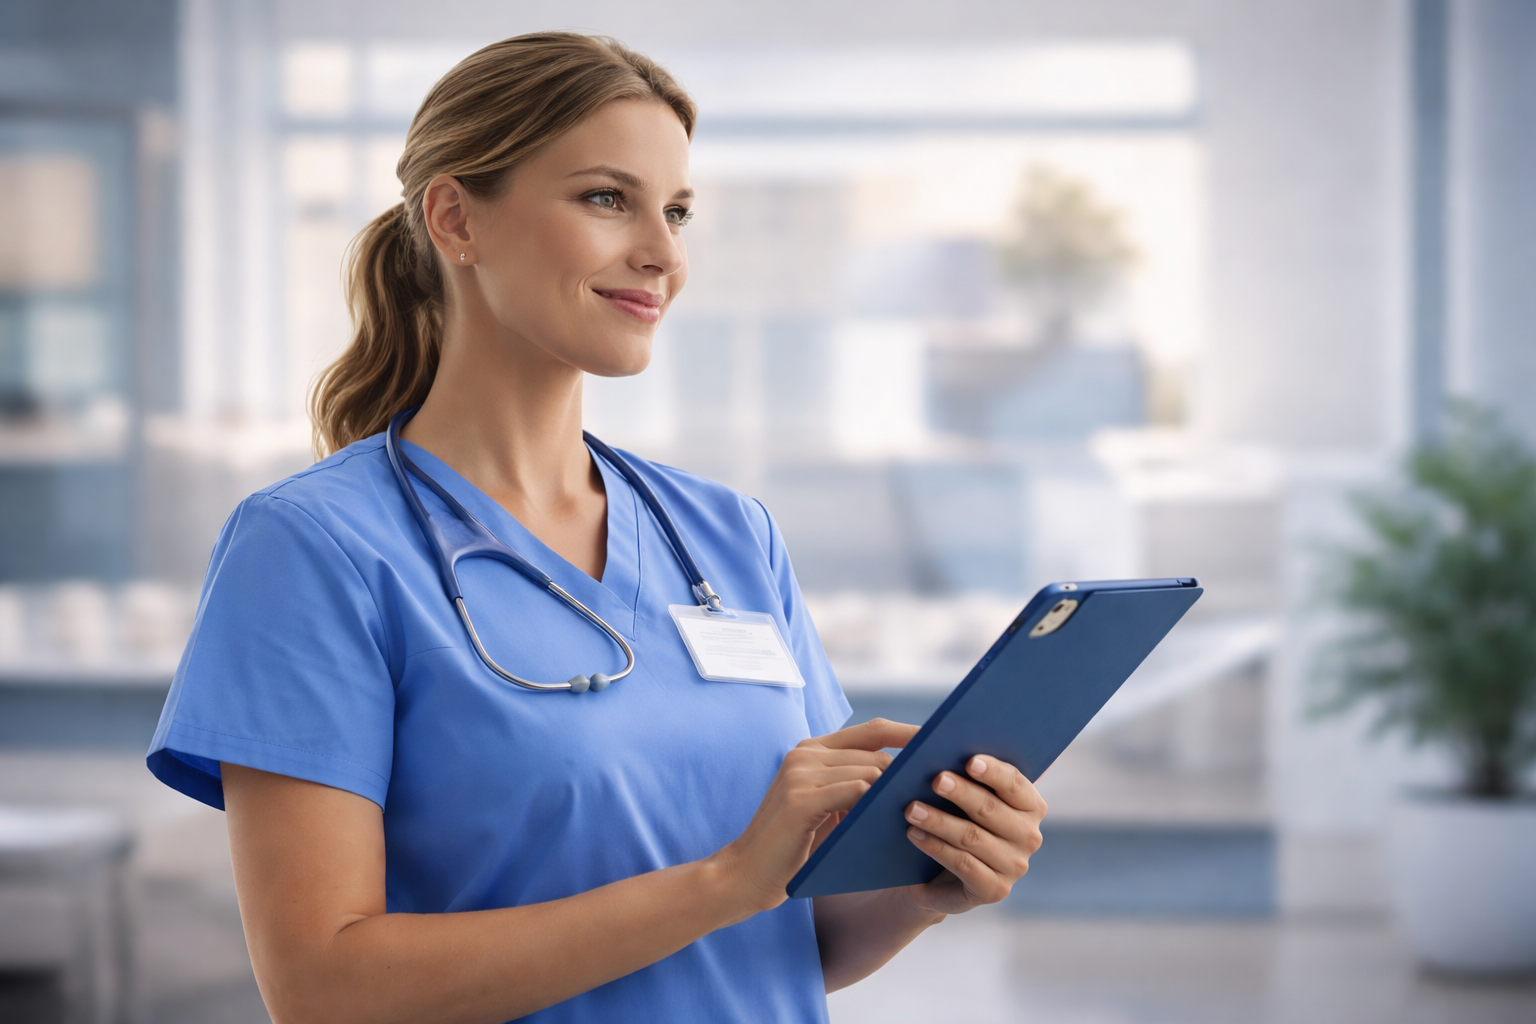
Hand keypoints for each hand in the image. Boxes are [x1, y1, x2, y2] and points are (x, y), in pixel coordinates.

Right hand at [713, 718, 919, 914]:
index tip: (942, 741)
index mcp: (812, 750)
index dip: (909, 733)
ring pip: (870, 773)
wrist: (745, 874)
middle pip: (877, 755)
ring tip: (920, 812)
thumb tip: (908, 779)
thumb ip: (855, 786)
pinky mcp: (800, 799)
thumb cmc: (793, 846)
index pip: (872, 730)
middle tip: (938, 792)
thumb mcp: (827, 807)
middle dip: (909, 773)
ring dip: (895, 794)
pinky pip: (854, 792)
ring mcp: (800, 773)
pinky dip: (876, 805)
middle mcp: (805, 754)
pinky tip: (889, 821)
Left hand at [903, 755, 1045, 915]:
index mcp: (1031, 806)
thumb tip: (945, 750)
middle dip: (961, 792)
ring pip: (972, 837)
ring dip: (939, 821)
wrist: (941, 875)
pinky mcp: (995, 890)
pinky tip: (914, 834)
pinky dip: (936, 847)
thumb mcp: (965, 800)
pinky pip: (963, 864)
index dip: (993, 772)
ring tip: (912, 809)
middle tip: (935, 779)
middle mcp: (1029, 836)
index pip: (1016, 784)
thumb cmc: (956, 821)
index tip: (970, 760)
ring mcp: (1015, 866)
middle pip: (991, 809)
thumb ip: (968, 778)